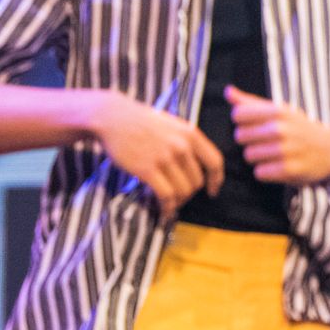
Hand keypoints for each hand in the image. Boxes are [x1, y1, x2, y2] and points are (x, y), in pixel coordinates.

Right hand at [87, 91, 222, 215]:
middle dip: (189, 194)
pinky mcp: (147, 169)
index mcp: (191, 134)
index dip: (216, 180)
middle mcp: (182, 146)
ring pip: (183, 191)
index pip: (215, 162)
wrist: (113, 118)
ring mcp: (165, 158)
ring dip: (177, 202)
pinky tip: (164, 212)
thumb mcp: (173, 125)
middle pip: (197, 181)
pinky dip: (167, 208)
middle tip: (178, 198)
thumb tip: (198, 166)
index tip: (212, 192)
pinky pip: (166, 195)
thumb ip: (187, 142)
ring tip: (169, 204)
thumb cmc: (142, 122)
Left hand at [226, 88, 329, 185]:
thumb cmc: (300, 129)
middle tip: (268, 142)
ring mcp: (285, 150)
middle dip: (251, 141)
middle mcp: (281, 129)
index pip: (238, 115)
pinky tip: (280, 166)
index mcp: (278, 111)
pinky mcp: (288, 170)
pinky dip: (267, 172)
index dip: (244, 122)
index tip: (258, 125)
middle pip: (240, 137)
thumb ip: (251, 102)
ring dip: (259, 158)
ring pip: (249, 156)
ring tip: (275, 154)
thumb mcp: (281, 111)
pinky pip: (259, 173)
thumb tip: (227, 91)